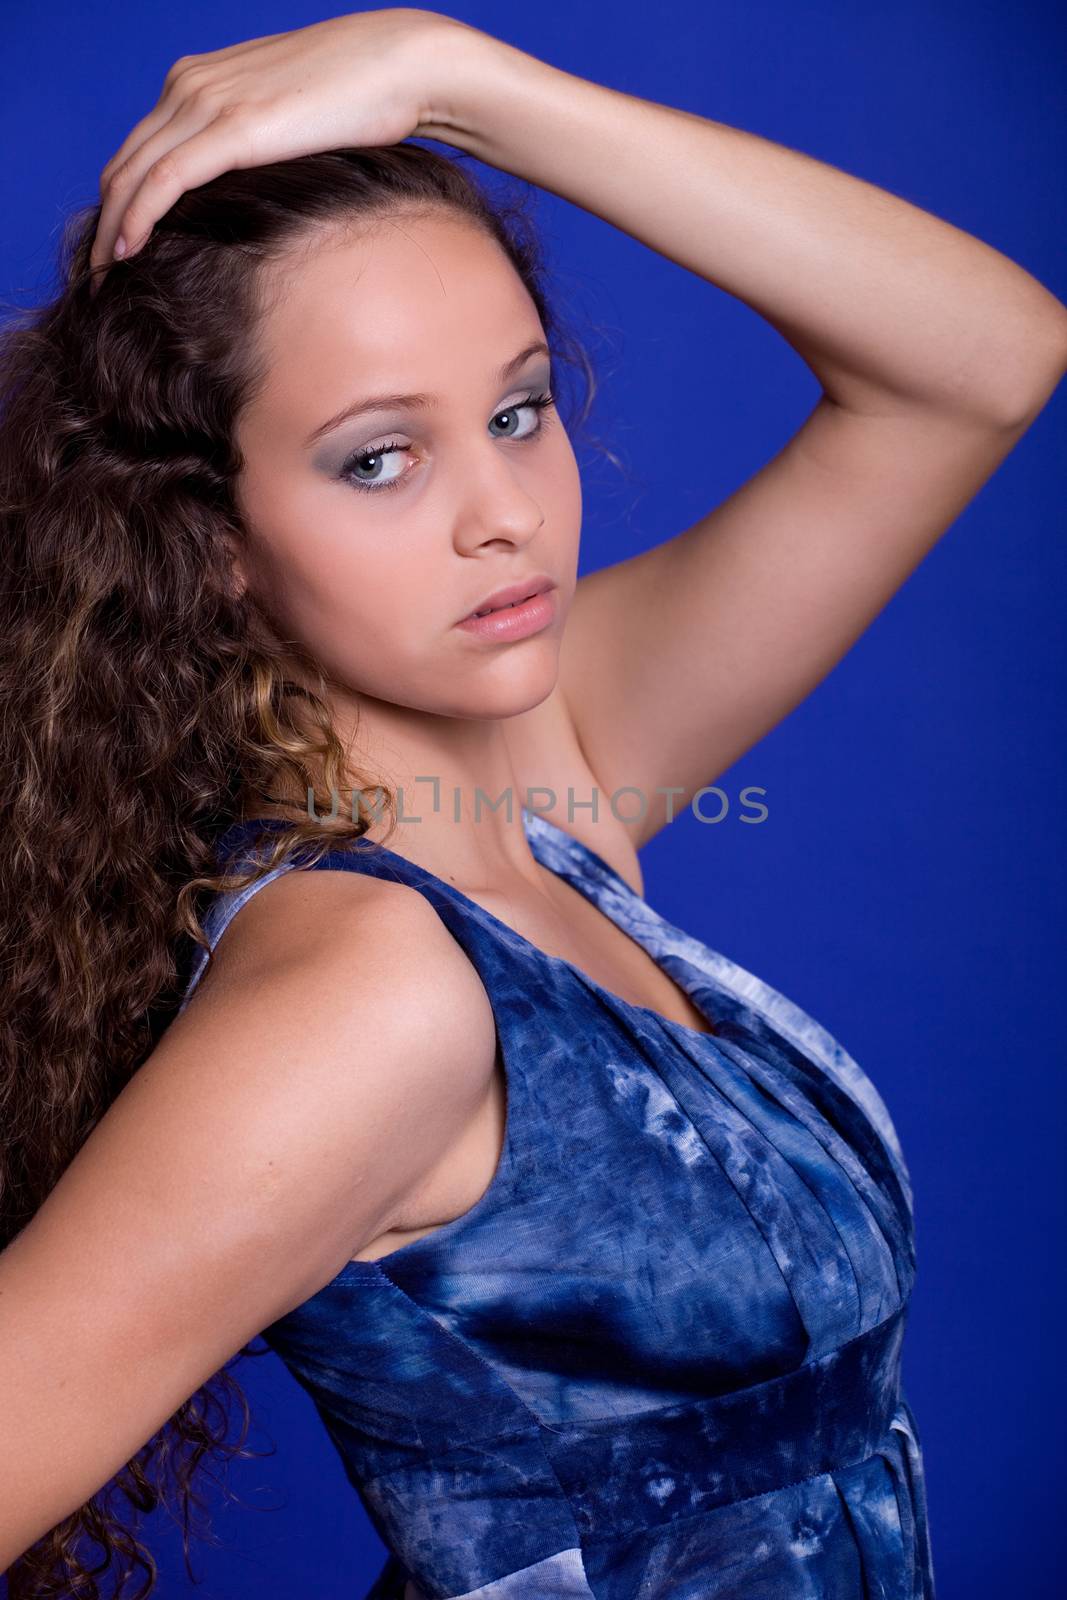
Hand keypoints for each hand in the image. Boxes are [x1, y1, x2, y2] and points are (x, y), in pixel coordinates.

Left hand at [89, 7, 475, 285]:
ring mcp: (204, 103)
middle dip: (106, 218)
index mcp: (200, 80)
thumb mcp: (291, 121)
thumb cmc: (361, 97)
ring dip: (112, 227)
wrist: (397, 64)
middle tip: (99, 270)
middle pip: (125, 162)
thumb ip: (258, 145)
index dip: (122, 197)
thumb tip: (256, 195)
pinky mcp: (227, 129)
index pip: (142, 147)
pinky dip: (136, 217)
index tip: (120, 243)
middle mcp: (190, 85)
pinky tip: (126, 250)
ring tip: (104, 273)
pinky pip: (163, 181)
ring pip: (133, 174)